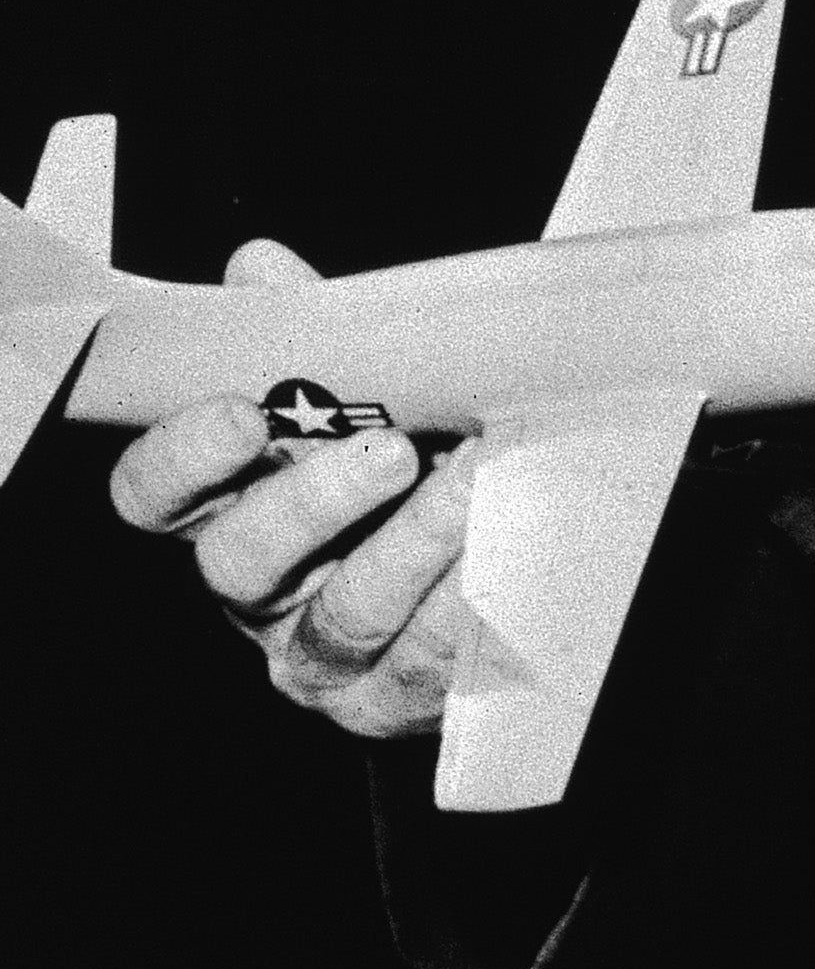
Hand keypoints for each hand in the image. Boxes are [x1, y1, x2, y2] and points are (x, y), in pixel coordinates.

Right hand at [107, 241, 474, 741]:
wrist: (496, 548)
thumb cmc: (412, 461)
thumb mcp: (365, 392)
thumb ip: (311, 336)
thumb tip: (259, 268)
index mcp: (229, 507)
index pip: (155, 494)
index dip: (184, 455)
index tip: (247, 412)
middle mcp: (258, 592)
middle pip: (240, 560)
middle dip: (315, 500)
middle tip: (392, 447)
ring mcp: (322, 657)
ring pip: (346, 611)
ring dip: (415, 540)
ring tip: (477, 477)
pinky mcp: (393, 699)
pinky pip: (424, 658)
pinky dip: (469, 594)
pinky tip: (505, 544)